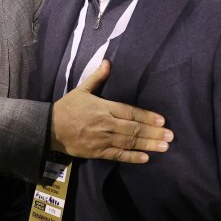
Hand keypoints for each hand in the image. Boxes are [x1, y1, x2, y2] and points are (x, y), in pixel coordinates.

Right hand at [51, 60, 172, 163]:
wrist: (50, 128)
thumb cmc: (67, 107)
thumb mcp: (81, 90)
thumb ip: (97, 78)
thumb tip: (108, 62)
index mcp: (103, 107)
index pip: (129, 112)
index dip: (147, 116)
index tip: (162, 120)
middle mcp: (105, 124)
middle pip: (133, 129)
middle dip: (153, 133)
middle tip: (170, 136)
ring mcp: (102, 139)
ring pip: (128, 142)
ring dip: (147, 145)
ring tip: (164, 147)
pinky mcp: (97, 152)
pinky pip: (117, 155)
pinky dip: (131, 157)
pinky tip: (145, 158)